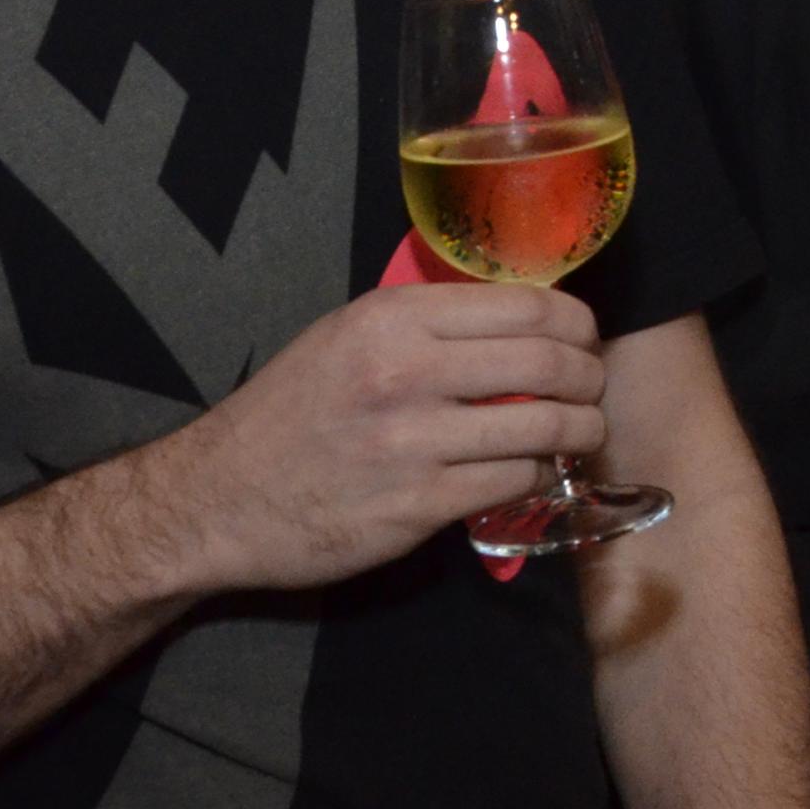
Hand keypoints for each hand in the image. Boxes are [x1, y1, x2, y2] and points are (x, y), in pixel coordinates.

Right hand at [155, 284, 607, 594]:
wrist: (215, 499)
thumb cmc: (289, 412)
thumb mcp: (347, 336)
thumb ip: (427, 322)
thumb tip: (521, 314)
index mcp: (392, 317)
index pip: (527, 304)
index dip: (577, 321)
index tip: (586, 336)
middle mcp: (406, 372)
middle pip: (549, 360)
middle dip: (590, 375)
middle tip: (594, 388)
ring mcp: (414, 442)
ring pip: (545, 426)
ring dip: (580, 430)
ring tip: (581, 432)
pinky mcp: (418, 505)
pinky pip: (514, 481)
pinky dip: (537, 476)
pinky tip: (531, 472)